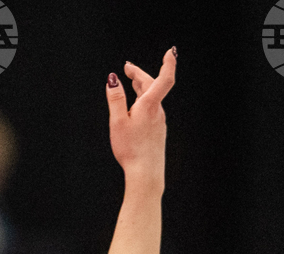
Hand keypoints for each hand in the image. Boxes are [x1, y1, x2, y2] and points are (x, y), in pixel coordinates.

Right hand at [106, 47, 176, 181]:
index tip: (171, 51)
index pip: (164, 78)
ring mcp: (159, 121)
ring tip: (131, 81)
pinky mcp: (157, 130)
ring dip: (142, 87)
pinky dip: (143, 100)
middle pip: (152, 86)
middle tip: (126, 67)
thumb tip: (112, 79)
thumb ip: (116, 99)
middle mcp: (158, 111)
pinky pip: (152, 109)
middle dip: (139, 74)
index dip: (169, 63)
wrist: (146, 173)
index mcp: (149, 105)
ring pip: (152, 97)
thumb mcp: (118, 121)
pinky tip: (136, 106)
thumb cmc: (131, 148)